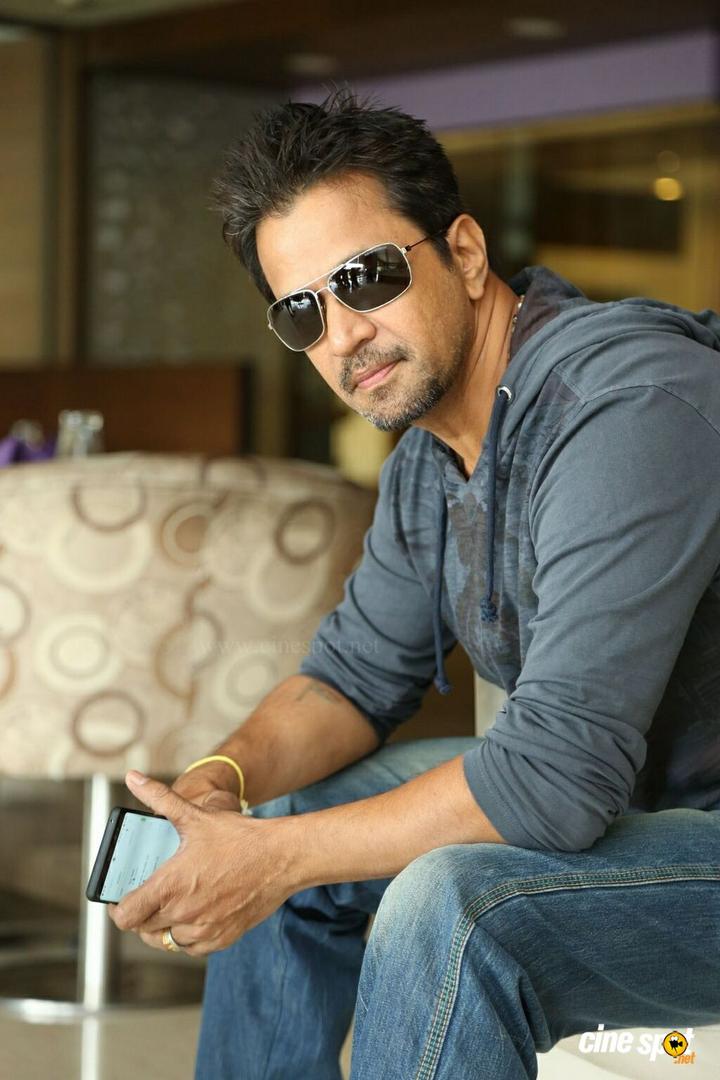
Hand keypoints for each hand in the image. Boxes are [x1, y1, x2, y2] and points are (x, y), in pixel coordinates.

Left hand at [108, 771, 293, 955]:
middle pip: (144, 929)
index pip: (127, 916)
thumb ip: (159, 798)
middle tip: (147, 898)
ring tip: (168, 907)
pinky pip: (193, 948)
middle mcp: (184, 913)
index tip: (121, 900)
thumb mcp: (195, 815)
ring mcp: (204, 929)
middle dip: (141, 914)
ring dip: (163, 928)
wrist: (281, 857)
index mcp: (171, 885)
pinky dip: (187, 937)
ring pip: (167, 941)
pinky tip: (192, 917)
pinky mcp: (223, 938)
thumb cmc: (238, 836)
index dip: (118, 910)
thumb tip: (133, 778)